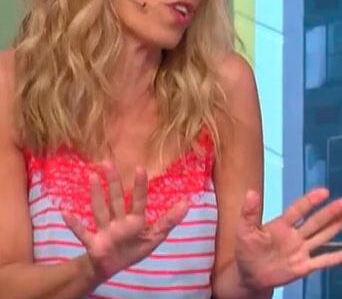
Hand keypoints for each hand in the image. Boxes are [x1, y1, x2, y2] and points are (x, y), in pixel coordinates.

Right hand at [61, 162, 188, 281]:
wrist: (112, 267)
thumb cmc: (134, 248)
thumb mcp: (155, 236)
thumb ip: (169, 221)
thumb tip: (187, 203)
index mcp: (135, 220)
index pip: (138, 201)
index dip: (140, 186)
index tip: (140, 167)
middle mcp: (118, 221)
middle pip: (115, 199)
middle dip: (113, 182)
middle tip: (107, 162)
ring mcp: (104, 230)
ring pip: (99, 210)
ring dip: (95, 194)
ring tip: (91, 176)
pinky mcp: (93, 243)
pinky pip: (82, 233)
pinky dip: (74, 224)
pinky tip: (65, 212)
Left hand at [234, 188, 341, 291]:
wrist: (249, 275)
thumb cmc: (247, 250)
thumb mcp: (244, 230)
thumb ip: (249, 213)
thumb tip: (251, 193)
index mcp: (282, 225)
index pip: (298, 211)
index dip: (310, 202)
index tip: (324, 192)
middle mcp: (295, 235)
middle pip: (316, 222)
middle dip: (331, 212)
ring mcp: (301, 251)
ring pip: (323, 236)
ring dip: (337, 225)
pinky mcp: (304, 267)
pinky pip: (324, 261)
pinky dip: (338, 257)